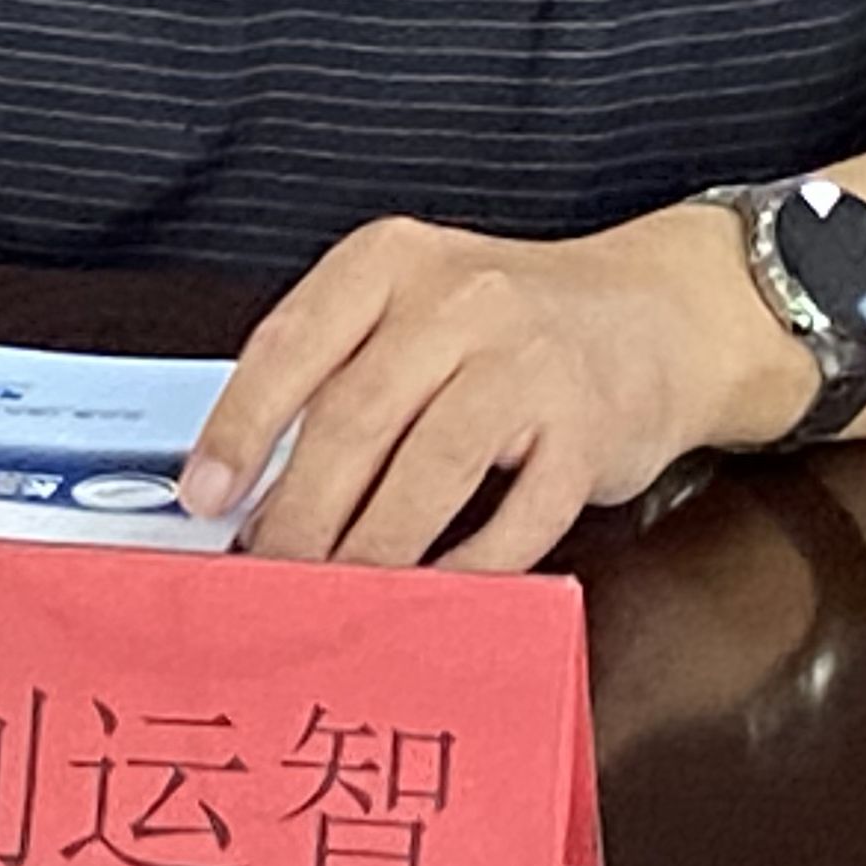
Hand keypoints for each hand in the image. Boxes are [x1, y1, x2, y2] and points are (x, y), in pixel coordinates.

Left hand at [177, 208, 811, 573]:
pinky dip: (466, 571)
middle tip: (263, 582)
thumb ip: (334, 375)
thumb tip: (243, 491)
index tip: (205, 499)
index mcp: (392, 261)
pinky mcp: (587, 431)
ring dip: (371, 552)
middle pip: (353, 418)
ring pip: (427, 471)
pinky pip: (515, 519)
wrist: (659, 315)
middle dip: (297, 516)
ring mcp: (529, 361)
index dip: (240, 428)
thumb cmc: (507, 328)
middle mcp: (459, 298)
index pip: (293, 343)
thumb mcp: (411, 311)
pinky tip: (431, 601)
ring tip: (334, 603)